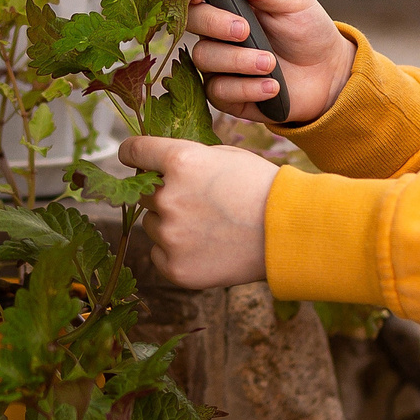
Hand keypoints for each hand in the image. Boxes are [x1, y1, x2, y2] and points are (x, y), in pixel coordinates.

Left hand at [118, 137, 279, 287]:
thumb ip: (186, 157)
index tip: (132, 157)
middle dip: (162, 194)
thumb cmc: (261, 188)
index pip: (132, 151)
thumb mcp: (224, 155)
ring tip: (207, 226)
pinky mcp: (174, 267)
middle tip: (195, 201)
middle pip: (142, 193)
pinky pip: (158, 253)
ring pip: (152, 225)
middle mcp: (168, 197)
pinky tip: (204, 246)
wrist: (288, 233)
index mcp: (179, 161)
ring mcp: (170, 235)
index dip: (131, 153)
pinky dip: (175, 251)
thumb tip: (158, 161)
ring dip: (170, 223)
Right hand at [187, 0, 354, 122]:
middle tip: (243, 30)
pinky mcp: (227, 94)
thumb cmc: (307, 31)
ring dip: (237, 60)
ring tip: (270, 62)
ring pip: (203, 58)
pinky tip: (272, 86)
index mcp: (228, 2)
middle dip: (214, 24)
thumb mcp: (293, 3)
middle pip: (191, 22)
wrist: (328, 72)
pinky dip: (247, 87)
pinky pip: (219, 91)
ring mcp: (218, 64)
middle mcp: (216, 32)